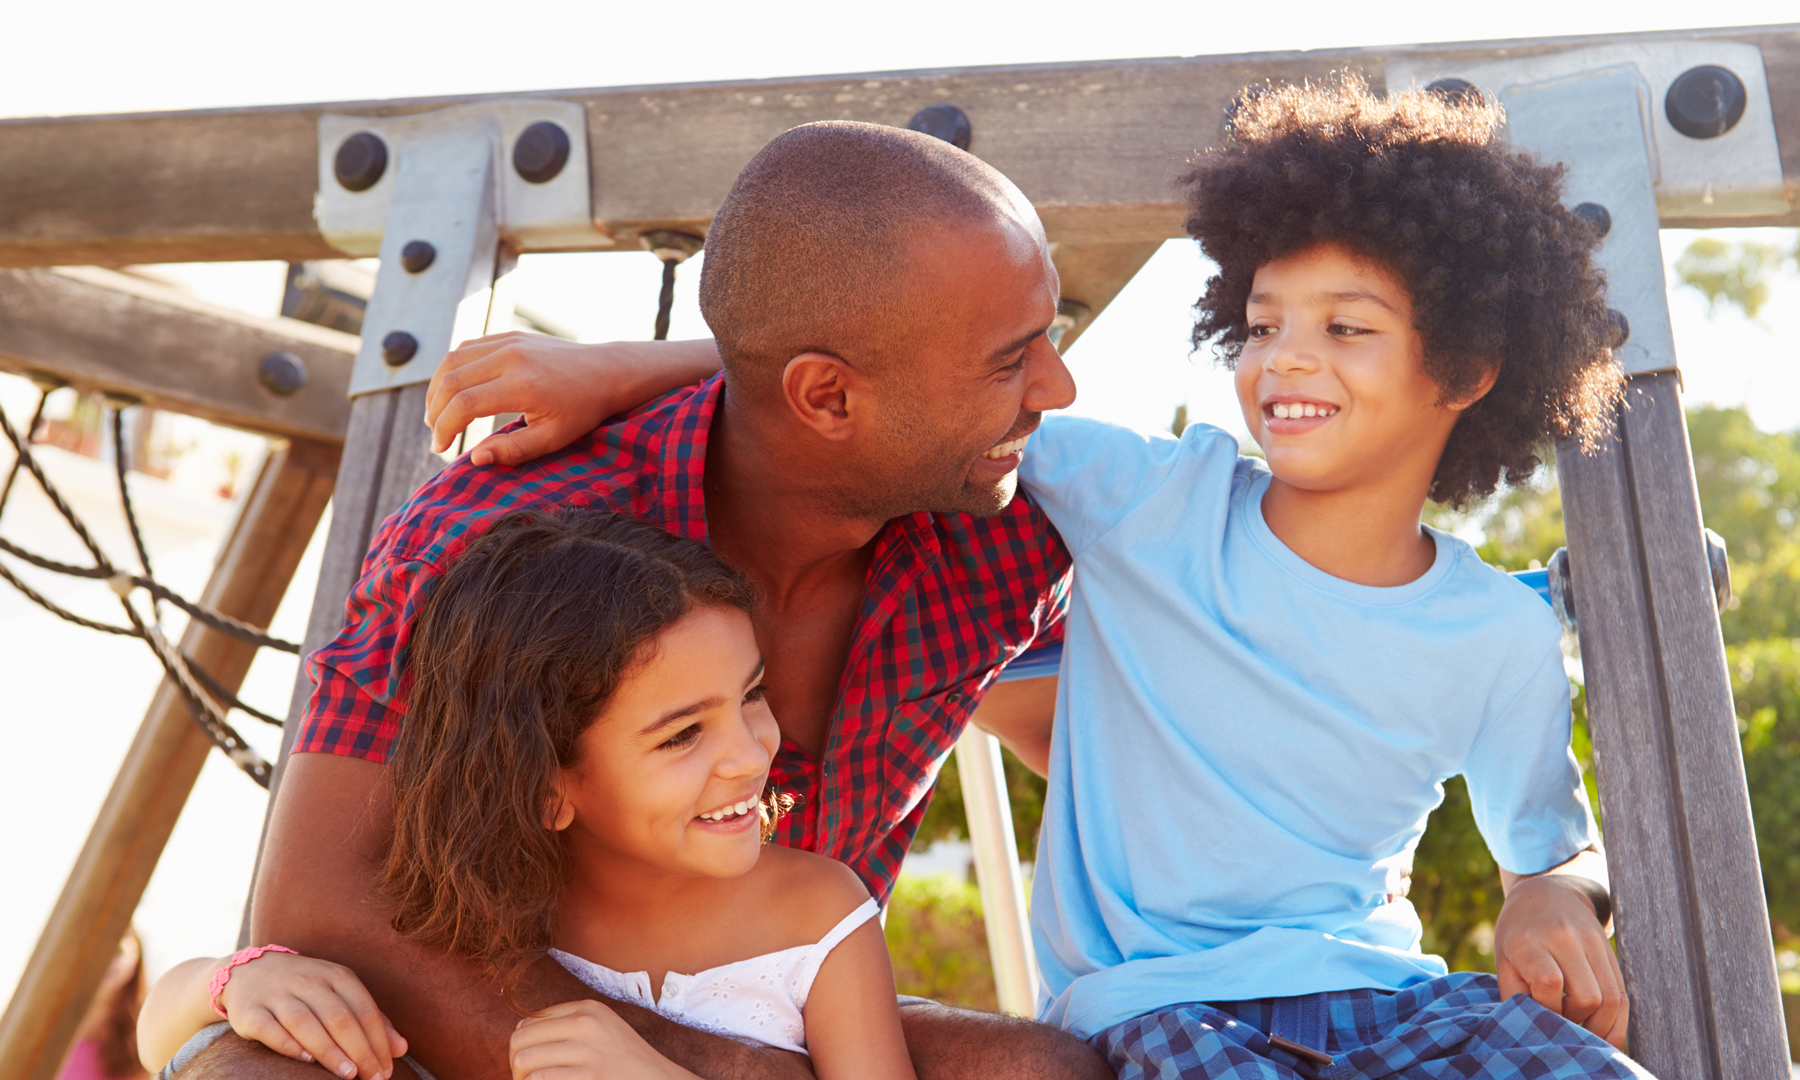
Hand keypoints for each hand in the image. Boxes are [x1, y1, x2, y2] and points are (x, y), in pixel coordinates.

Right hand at [216, 952, 407, 1078]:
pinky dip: (289, 1044)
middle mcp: (308, 981)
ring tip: (348, 1074)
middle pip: (339, 1017)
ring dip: (329, 1050)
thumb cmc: (306, 990)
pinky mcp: (250, 1011)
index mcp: (336, 976)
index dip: (379, 1041)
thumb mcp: (341, 995)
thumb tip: (402, 1048)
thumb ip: (371, 1020)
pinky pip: (270, 1028)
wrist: (248, 971)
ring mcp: (277, 995)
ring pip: (306, 1022)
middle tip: (372, 1078)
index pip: (364, 1009)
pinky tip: (307, 1060)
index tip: (387, 1070)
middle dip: (360, 1050)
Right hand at [425, 332, 623, 466]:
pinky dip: (452, 369)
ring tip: (438, 415)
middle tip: (436, 434)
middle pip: (451, 380)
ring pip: (453, 359)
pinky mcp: (510, 335)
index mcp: (521, 385)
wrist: (607, 371)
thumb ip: (514, 450)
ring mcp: (509, 341)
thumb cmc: (583, 410)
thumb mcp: (554, 438)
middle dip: (435, 411)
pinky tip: (452, 390)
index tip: (440, 448)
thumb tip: (475, 458)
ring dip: (437, 388)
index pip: (464, 405)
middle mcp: (510, 357)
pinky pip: (468, 347)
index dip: (444, 428)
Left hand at [510, 1000, 699, 1079]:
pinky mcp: (590, 1076)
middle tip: (524, 1078)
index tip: (530, 1062)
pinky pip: (540, 1079)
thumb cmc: (624, 1059)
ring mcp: (588, 1051)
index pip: (530, 1021)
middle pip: (521, 1038)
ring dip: (521, 1077)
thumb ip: (568, 1023)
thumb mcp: (602, 1028)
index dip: (523, 1044)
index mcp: (588, 1009)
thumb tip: (521, 1028)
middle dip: (515, 1062)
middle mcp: (586, 1024)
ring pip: (524, 1060)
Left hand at [1492, 875, 1626, 1046]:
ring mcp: (1592, 943)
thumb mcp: (1503, 961)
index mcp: (1530, 940)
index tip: (1540, 1017)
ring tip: (1582, 1033)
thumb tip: (1535, 1035)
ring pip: (1611, 999)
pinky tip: (1603, 1033)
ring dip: (1599, 1027)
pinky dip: (1616, 1022)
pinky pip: (1623, 996)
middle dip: (1576, 1021)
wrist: (1547, 894)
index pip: (1549, 982)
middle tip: (1561, 1025)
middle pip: (1587, 996)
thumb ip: (1515, 997)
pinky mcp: (1611, 953)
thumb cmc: (1518, 935)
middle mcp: (1565, 938)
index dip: (1548, 1009)